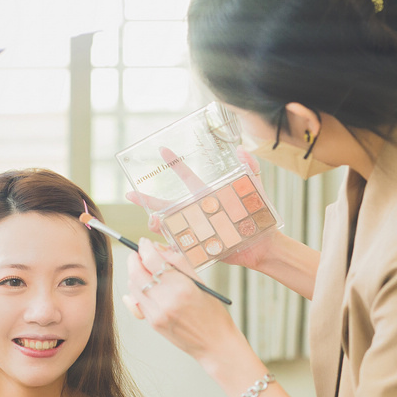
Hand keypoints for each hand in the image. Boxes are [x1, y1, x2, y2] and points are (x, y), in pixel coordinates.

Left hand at [123, 238, 245, 362]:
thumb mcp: (201, 283)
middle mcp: (166, 301)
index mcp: (181, 287)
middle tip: (139, 253)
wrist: (215, 345)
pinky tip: (144, 286)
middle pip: (136, 272)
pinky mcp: (153, 323)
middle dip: (134, 258)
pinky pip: (136, 302)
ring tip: (143, 269)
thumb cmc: (213, 314)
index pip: (152, 260)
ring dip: (134, 273)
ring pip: (133, 286)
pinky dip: (136, 290)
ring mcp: (157, 314)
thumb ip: (179, 263)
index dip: (145, 247)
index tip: (144, 242)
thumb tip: (159, 249)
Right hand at [124, 146, 282, 273]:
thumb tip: (242, 149)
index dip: (175, 163)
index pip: (187, 177)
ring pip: (170, 226)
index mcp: (208, 196)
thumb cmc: (260, 217)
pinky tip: (166, 245)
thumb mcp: (256, 190)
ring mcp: (197, 229)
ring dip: (158, 223)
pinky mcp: (200, 246)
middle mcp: (199, 211)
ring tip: (154, 222)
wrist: (265, 246)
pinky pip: (181, 246)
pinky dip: (171, 246)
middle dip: (148, 201)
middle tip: (131, 195)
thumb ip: (251, 169)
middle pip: (168, 205)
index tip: (162, 150)